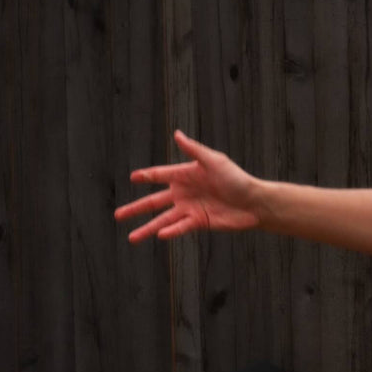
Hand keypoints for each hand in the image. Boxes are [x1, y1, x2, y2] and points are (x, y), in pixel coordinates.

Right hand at [115, 130, 262, 241]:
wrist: (254, 202)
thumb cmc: (237, 178)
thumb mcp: (215, 161)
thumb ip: (194, 150)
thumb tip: (176, 134)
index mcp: (186, 175)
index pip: (160, 175)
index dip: (146, 176)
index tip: (132, 178)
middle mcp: (184, 193)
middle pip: (154, 201)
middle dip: (136, 209)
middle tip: (117, 215)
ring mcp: (190, 209)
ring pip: (163, 219)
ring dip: (147, 228)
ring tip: (131, 237)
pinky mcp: (199, 223)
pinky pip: (180, 227)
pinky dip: (170, 231)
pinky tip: (160, 235)